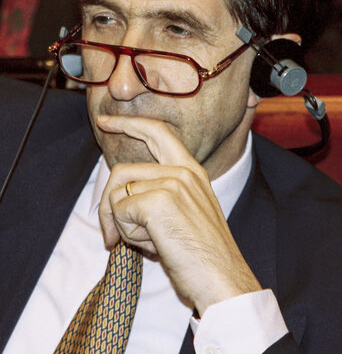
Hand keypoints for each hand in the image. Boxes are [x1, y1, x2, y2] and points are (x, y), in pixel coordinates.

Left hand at [97, 115, 260, 315]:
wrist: (223, 281)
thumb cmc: (203, 256)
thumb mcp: (186, 214)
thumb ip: (159, 195)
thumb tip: (118, 197)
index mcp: (192, 171)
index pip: (157, 132)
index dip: (128, 123)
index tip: (105, 122)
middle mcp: (183, 172)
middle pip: (122, 170)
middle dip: (104, 201)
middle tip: (107, 233)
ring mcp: (172, 183)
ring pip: (118, 195)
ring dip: (123, 226)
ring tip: (148, 244)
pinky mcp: (159, 201)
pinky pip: (120, 211)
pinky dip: (127, 234)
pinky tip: (154, 247)